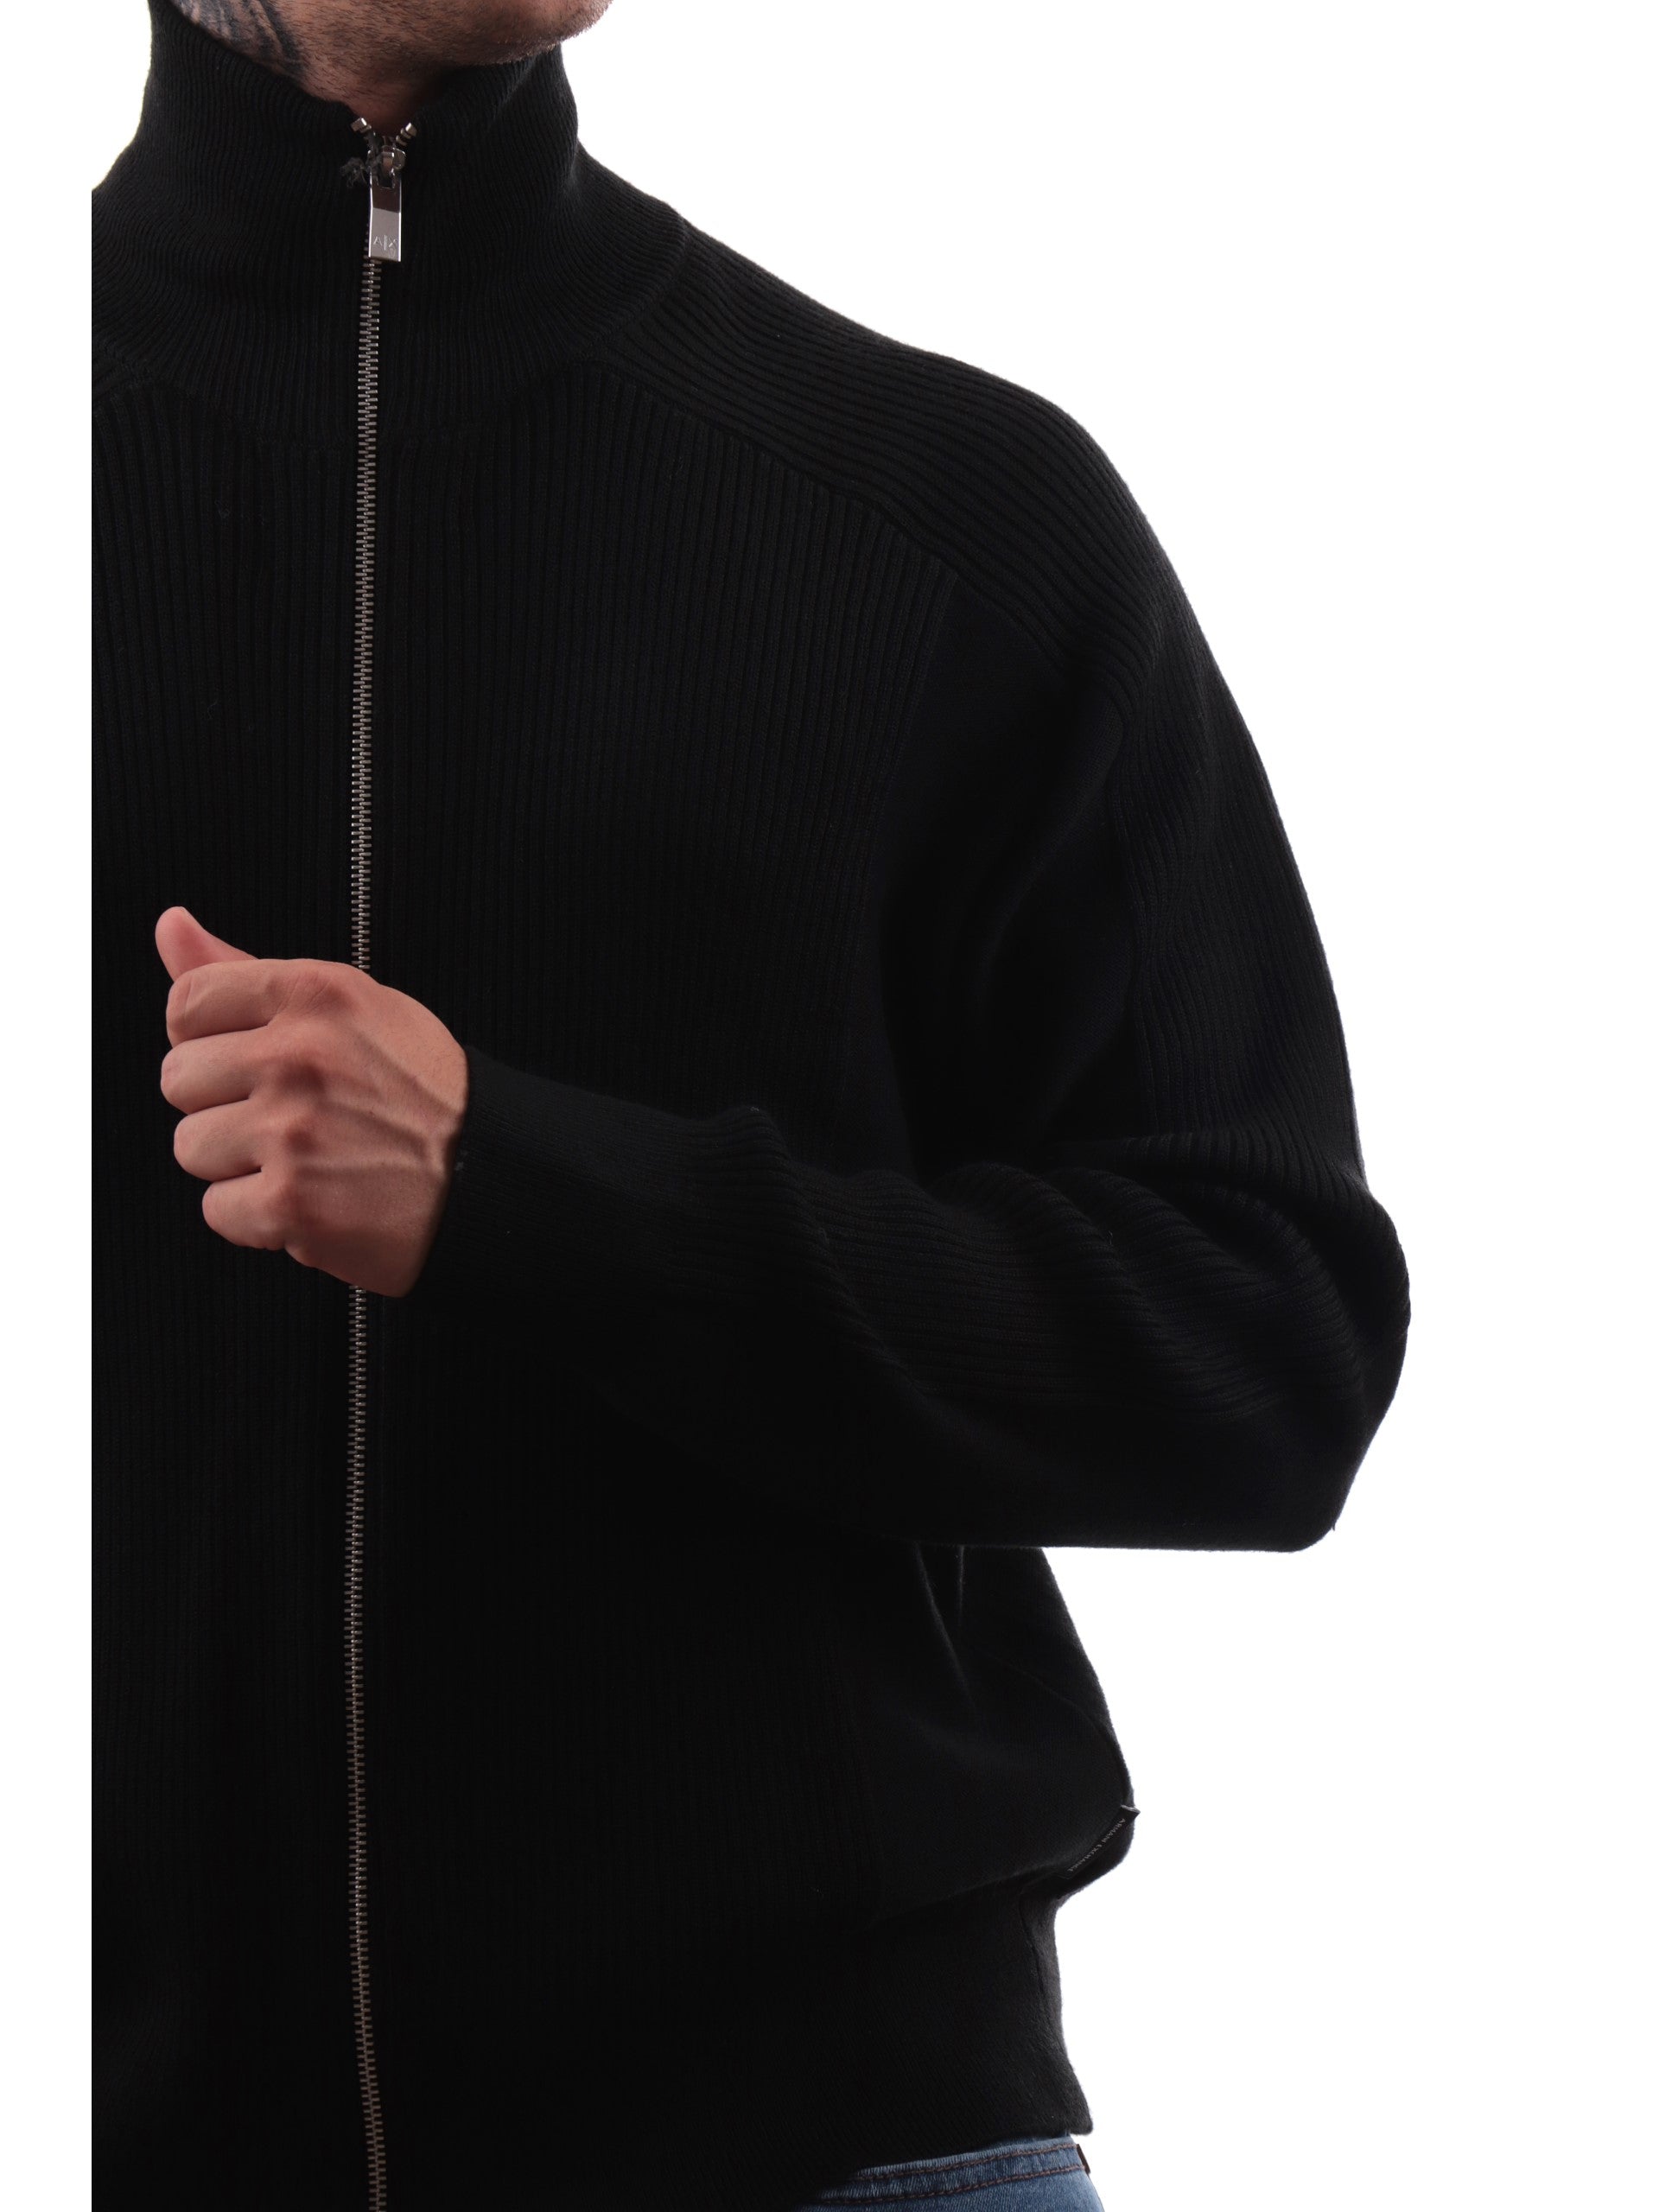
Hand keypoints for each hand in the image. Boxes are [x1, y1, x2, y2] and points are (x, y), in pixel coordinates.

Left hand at [156, 906, 469, 1297]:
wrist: (491, 1177)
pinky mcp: (290, 1203)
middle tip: (292, 1115)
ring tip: (304, 1157)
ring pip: (190, 1146)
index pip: (187, 1003)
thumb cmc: (425, 1095)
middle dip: (224, 1103)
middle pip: (179, 1079)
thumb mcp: (351, 1007)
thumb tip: (172, 927)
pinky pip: (216, 1209)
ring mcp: (292, 1131)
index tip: (250, 1060)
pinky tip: (310, 1196)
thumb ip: (247, 971)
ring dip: (238, 1162)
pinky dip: (257, 1217)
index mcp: (314, 994)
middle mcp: (299, 1056)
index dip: (211, 1039)